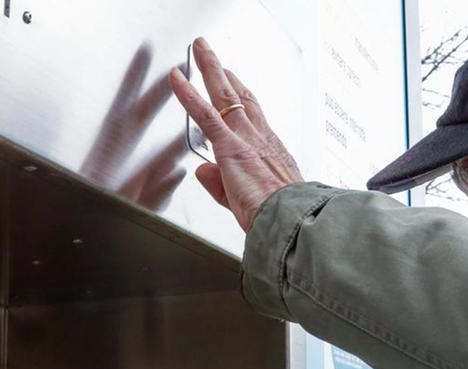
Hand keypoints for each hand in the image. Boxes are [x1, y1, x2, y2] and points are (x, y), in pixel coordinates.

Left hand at [169, 37, 302, 231]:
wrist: (290, 220)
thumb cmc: (280, 216)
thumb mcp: (248, 200)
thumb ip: (220, 185)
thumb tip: (203, 172)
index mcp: (269, 153)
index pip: (253, 118)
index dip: (243, 97)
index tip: (235, 83)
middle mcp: (259, 139)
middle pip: (241, 98)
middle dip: (226, 75)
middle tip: (215, 58)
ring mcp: (245, 139)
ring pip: (224, 96)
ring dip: (210, 68)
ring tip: (200, 49)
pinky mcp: (230, 146)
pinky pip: (205, 113)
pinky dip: (188, 93)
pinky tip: (177, 77)